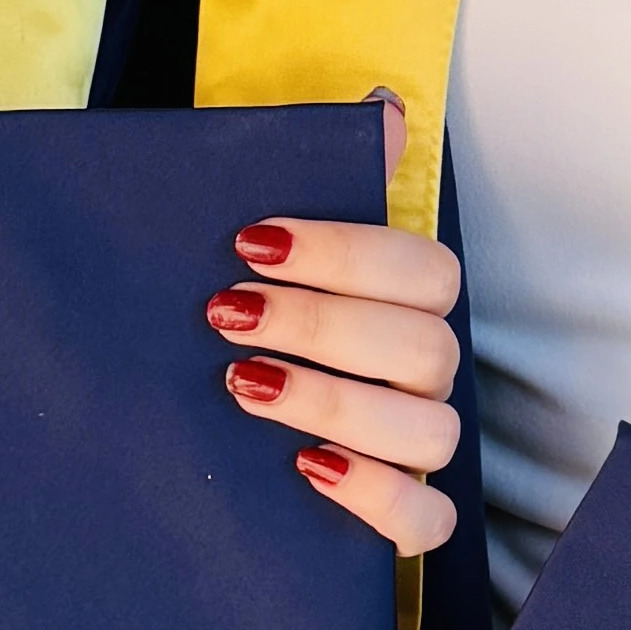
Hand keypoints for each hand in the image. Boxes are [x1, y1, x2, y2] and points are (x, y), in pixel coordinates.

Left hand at [204, 89, 464, 560]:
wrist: (200, 396)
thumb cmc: (252, 300)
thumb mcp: (272, 238)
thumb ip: (328, 169)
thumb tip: (382, 109)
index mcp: (409, 298)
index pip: (424, 269)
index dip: (345, 252)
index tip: (250, 242)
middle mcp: (426, 368)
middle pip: (424, 345)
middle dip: (321, 325)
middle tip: (226, 312)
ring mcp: (418, 440)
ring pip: (430, 431)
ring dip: (337, 404)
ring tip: (246, 385)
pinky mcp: (402, 510)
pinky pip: (428, 520)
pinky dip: (379, 498)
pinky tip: (309, 467)